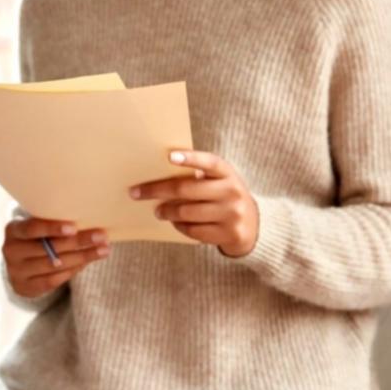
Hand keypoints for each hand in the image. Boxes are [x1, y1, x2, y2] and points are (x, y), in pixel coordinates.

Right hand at [3, 217, 109, 298]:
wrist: (20, 266)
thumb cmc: (36, 239)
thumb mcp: (37, 228)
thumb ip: (54, 225)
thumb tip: (88, 221)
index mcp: (13, 230)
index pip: (32, 228)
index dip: (52, 228)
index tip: (74, 227)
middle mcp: (11, 251)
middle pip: (48, 247)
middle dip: (78, 241)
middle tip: (101, 237)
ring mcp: (16, 271)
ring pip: (54, 264)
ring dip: (82, 257)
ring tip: (103, 250)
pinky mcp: (24, 287)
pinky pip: (53, 280)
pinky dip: (73, 270)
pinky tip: (87, 261)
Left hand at [130, 150, 259, 256]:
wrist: (253, 224)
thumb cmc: (224, 196)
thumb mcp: (219, 181)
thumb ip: (198, 176)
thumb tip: (158, 174)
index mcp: (227, 172)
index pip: (209, 162)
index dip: (190, 159)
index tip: (169, 156)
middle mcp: (231, 191)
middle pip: (186, 189)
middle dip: (157, 190)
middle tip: (137, 193)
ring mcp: (231, 213)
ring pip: (187, 212)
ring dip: (167, 212)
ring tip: (157, 211)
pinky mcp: (228, 233)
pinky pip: (194, 230)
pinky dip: (180, 226)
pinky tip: (175, 223)